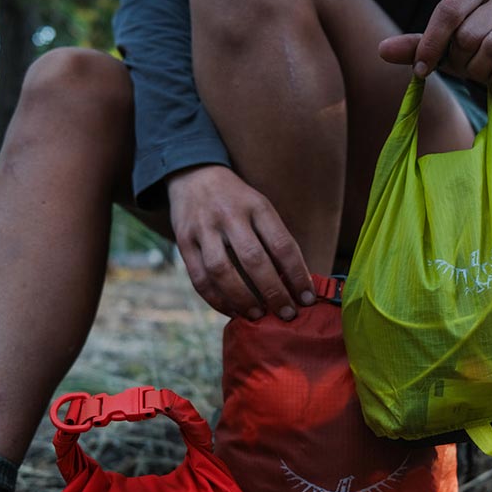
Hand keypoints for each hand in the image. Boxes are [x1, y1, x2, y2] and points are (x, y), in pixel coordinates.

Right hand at [167, 165, 315, 319]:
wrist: (194, 175)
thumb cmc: (237, 201)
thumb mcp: (261, 207)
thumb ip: (275, 239)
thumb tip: (295, 283)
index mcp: (257, 206)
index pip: (282, 245)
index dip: (297, 275)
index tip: (308, 298)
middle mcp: (229, 215)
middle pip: (253, 260)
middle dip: (273, 292)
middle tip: (286, 314)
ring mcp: (203, 228)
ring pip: (222, 271)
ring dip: (242, 299)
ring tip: (257, 316)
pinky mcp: (183, 241)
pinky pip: (199, 277)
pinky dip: (216, 299)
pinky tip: (231, 310)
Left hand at [379, 0, 491, 88]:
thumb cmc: (474, 44)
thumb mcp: (443, 42)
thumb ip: (415, 45)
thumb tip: (381, 50)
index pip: (448, 12)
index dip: (431, 45)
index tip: (422, 69)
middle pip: (468, 35)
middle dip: (461, 59)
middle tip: (467, 61)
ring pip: (491, 48)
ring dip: (480, 70)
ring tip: (483, 67)